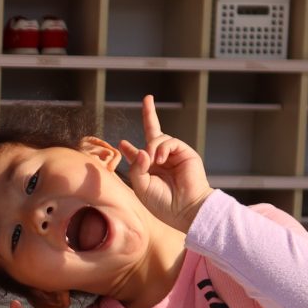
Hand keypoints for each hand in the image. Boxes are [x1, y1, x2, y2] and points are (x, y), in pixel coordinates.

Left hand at [116, 95, 211, 232]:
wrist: (184, 209)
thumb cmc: (162, 203)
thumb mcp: (141, 186)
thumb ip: (136, 167)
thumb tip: (142, 149)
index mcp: (149, 170)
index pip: (138, 154)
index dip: (130, 149)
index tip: (122, 143)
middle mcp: (161, 160)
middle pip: (153, 134)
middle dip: (149, 115)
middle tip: (147, 98)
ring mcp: (173, 155)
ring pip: (158, 138)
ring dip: (152, 147)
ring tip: (154, 162)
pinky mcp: (185, 152)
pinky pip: (169, 141)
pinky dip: (162, 148)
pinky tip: (160, 159)